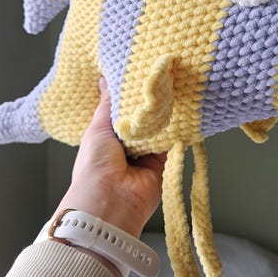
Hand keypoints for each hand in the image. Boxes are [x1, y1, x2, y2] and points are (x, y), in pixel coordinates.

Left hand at [55, 77, 165, 238]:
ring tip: (172, 89)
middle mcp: (127, 145)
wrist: (111, 201)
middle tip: (160, 79)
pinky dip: (176, 130)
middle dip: (148, 104)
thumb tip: (104, 79)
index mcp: (108, 136)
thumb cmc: (95, 164)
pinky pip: (171, 142)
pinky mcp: (162, 163)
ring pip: (158, 128)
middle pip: (142, 119)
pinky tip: (182, 111)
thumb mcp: (98, 126)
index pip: (122, 111)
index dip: (130, 95)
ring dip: (163, 115)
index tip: (140, 75)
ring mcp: (145, 154)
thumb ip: (107, 103)